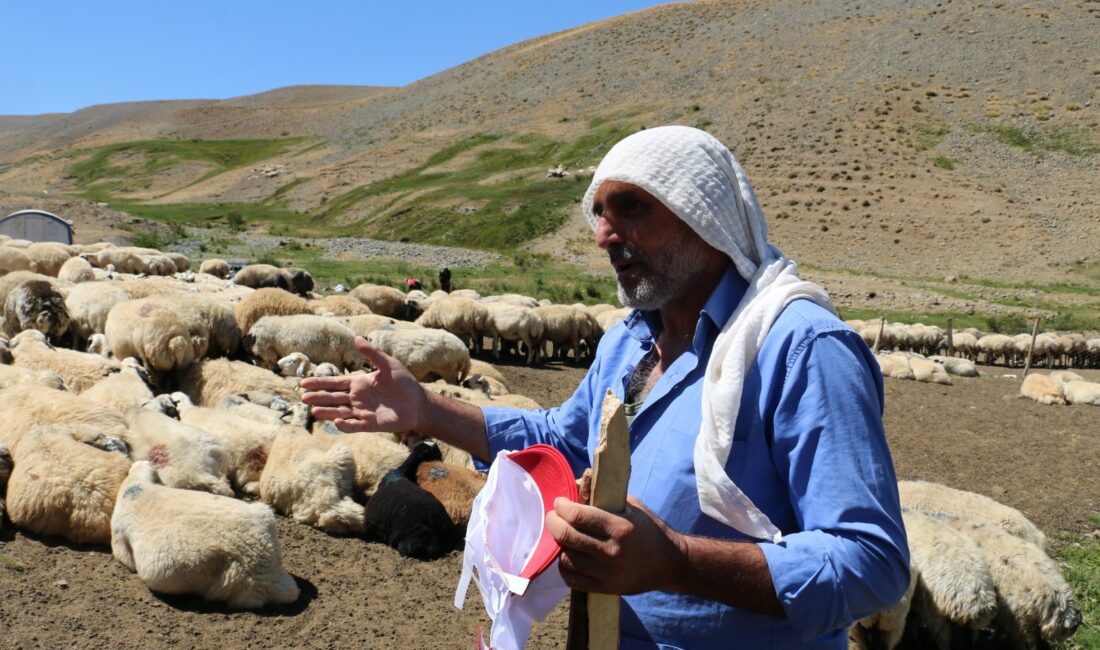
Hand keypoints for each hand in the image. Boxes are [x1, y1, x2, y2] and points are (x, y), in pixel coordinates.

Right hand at [301, 337, 425, 432]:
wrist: (419, 404)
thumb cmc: (405, 383)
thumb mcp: (389, 365)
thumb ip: (373, 353)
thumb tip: (357, 337)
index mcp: (359, 383)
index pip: (335, 383)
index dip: (320, 383)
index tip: (303, 383)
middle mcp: (357, 398)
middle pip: (333, 398)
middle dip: (318, 398)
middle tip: (303, 398)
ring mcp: (363, 412)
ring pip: (340, 412)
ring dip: (327, 412)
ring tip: (314, 411)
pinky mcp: (371, 425)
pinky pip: (355, 425)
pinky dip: (346, 425)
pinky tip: (337, 422)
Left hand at [546, 495, 685, 594]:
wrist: (669, 563)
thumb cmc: (648, 529)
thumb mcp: (631, 506)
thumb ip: (603, 496)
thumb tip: (574, 485)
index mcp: (620, 527)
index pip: (578, 516)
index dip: (562, 507)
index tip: (560, 503)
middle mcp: (613, 552)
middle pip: (567, 536)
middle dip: (553, 522)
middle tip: (553, 516)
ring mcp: (608, 573)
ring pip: (566, 559)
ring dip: (559, 544)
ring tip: (564, 535)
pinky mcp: (605, 589)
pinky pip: (572, 579)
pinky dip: (565, 566)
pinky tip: (569, 555)